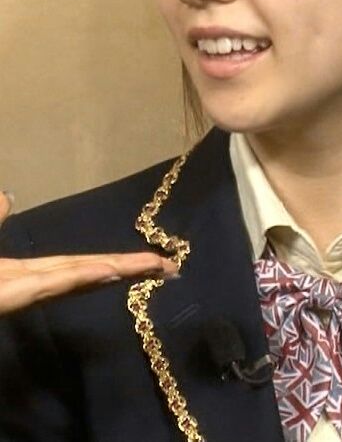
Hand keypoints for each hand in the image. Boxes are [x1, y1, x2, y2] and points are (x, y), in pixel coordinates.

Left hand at [0, 191, 177, 314]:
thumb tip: (9, 196)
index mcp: (16, 273)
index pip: (73, 266)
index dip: (109, 261)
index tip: (146, 259)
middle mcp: (25, 285)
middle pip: (85, 273)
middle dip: (128, 268)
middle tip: (171, 266)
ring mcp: (16, 293)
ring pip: (74, 279)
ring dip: (114, 270)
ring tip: (153, 266)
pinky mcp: (5, 298)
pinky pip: (46, 286)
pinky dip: (81, 276)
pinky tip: (108, 269)